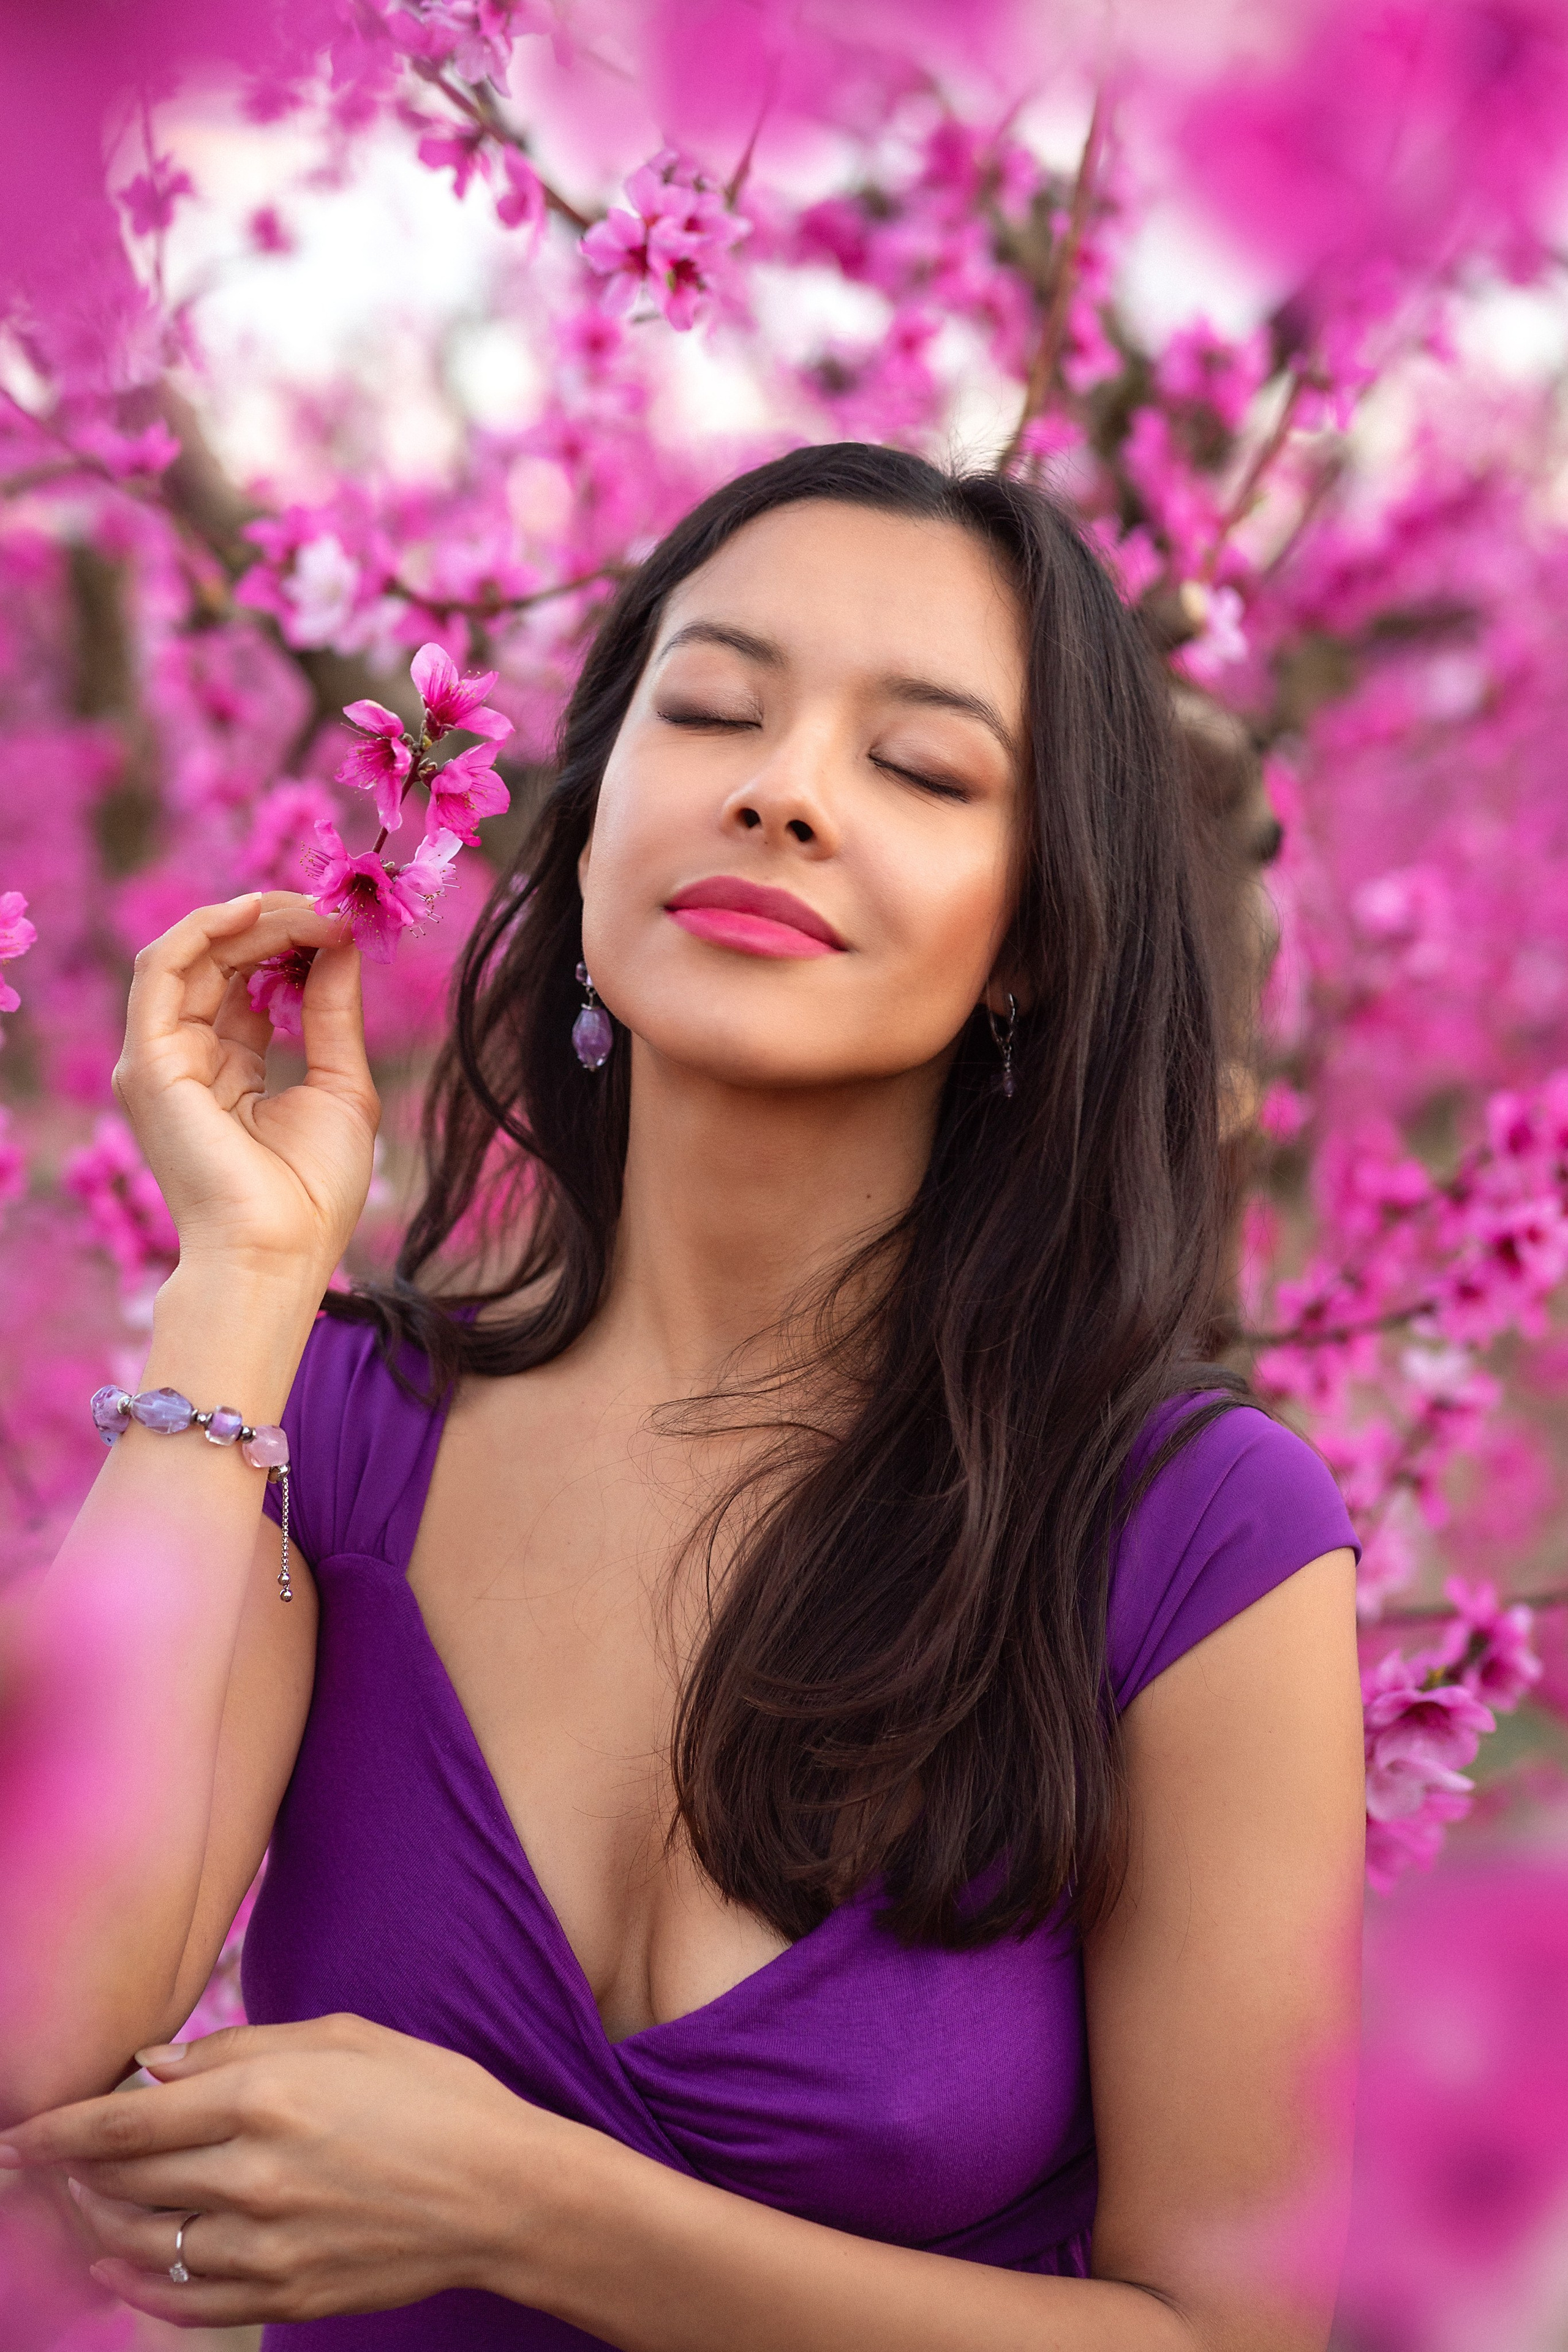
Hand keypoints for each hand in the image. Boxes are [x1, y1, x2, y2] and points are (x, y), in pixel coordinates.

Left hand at [0, 2016, 558, 2328]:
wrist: (503, 2192)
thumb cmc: (433, 2096)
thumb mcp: (345, 2036)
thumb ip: (241, 2047)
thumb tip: (154, 2066)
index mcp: (268, 2097)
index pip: (127, 2121)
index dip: (60, 2129)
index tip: (21, 2132)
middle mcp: (255, 2174)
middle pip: (125, 2182)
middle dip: (69, 2174)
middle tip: (41, 2165)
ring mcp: (268, 2244)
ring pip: (144, 2243)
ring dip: (97, 2225)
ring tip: (77, 2207)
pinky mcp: (286, 2293)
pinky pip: (187, 2300)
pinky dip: (138, 2285)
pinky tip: (116, 2266)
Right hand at [112, 892, 379, 1278]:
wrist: (280, 1251)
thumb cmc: (312, 1190)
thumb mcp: (341, 1084)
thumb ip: (332, 1011)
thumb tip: (340, 942)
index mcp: (229, 1068)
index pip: (248, 981)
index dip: (293, 943)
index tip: (346, 923)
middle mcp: (187, 1057)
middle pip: (221, 960)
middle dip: (278, 923)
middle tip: (334, 905)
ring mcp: (161, 1059)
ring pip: (192, 954)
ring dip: (252, 920)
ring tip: (311, 907)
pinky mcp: (149, 1061)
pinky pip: (163, 969)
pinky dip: (208, 930)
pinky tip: (259, 911)